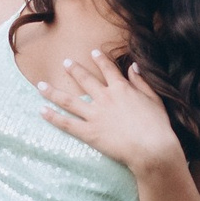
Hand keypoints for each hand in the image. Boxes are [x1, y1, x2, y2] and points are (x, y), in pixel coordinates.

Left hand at [39, 50, 183, 175]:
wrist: (151, 148)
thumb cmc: (157, 126)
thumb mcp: (154, 99)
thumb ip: (142, 82)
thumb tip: (134, 66)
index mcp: (121, 89)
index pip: (108, 69)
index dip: (100, 59)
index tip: (93, 52)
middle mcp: (104, 98)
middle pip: (85, 80)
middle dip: (74, 70)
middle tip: (65, 62)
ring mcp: (94, 115)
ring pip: (69, 100)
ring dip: (53, 92)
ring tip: (41, 85)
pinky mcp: (88, 132)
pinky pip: (66, 123)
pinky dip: (53, 117)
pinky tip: (42, 111)